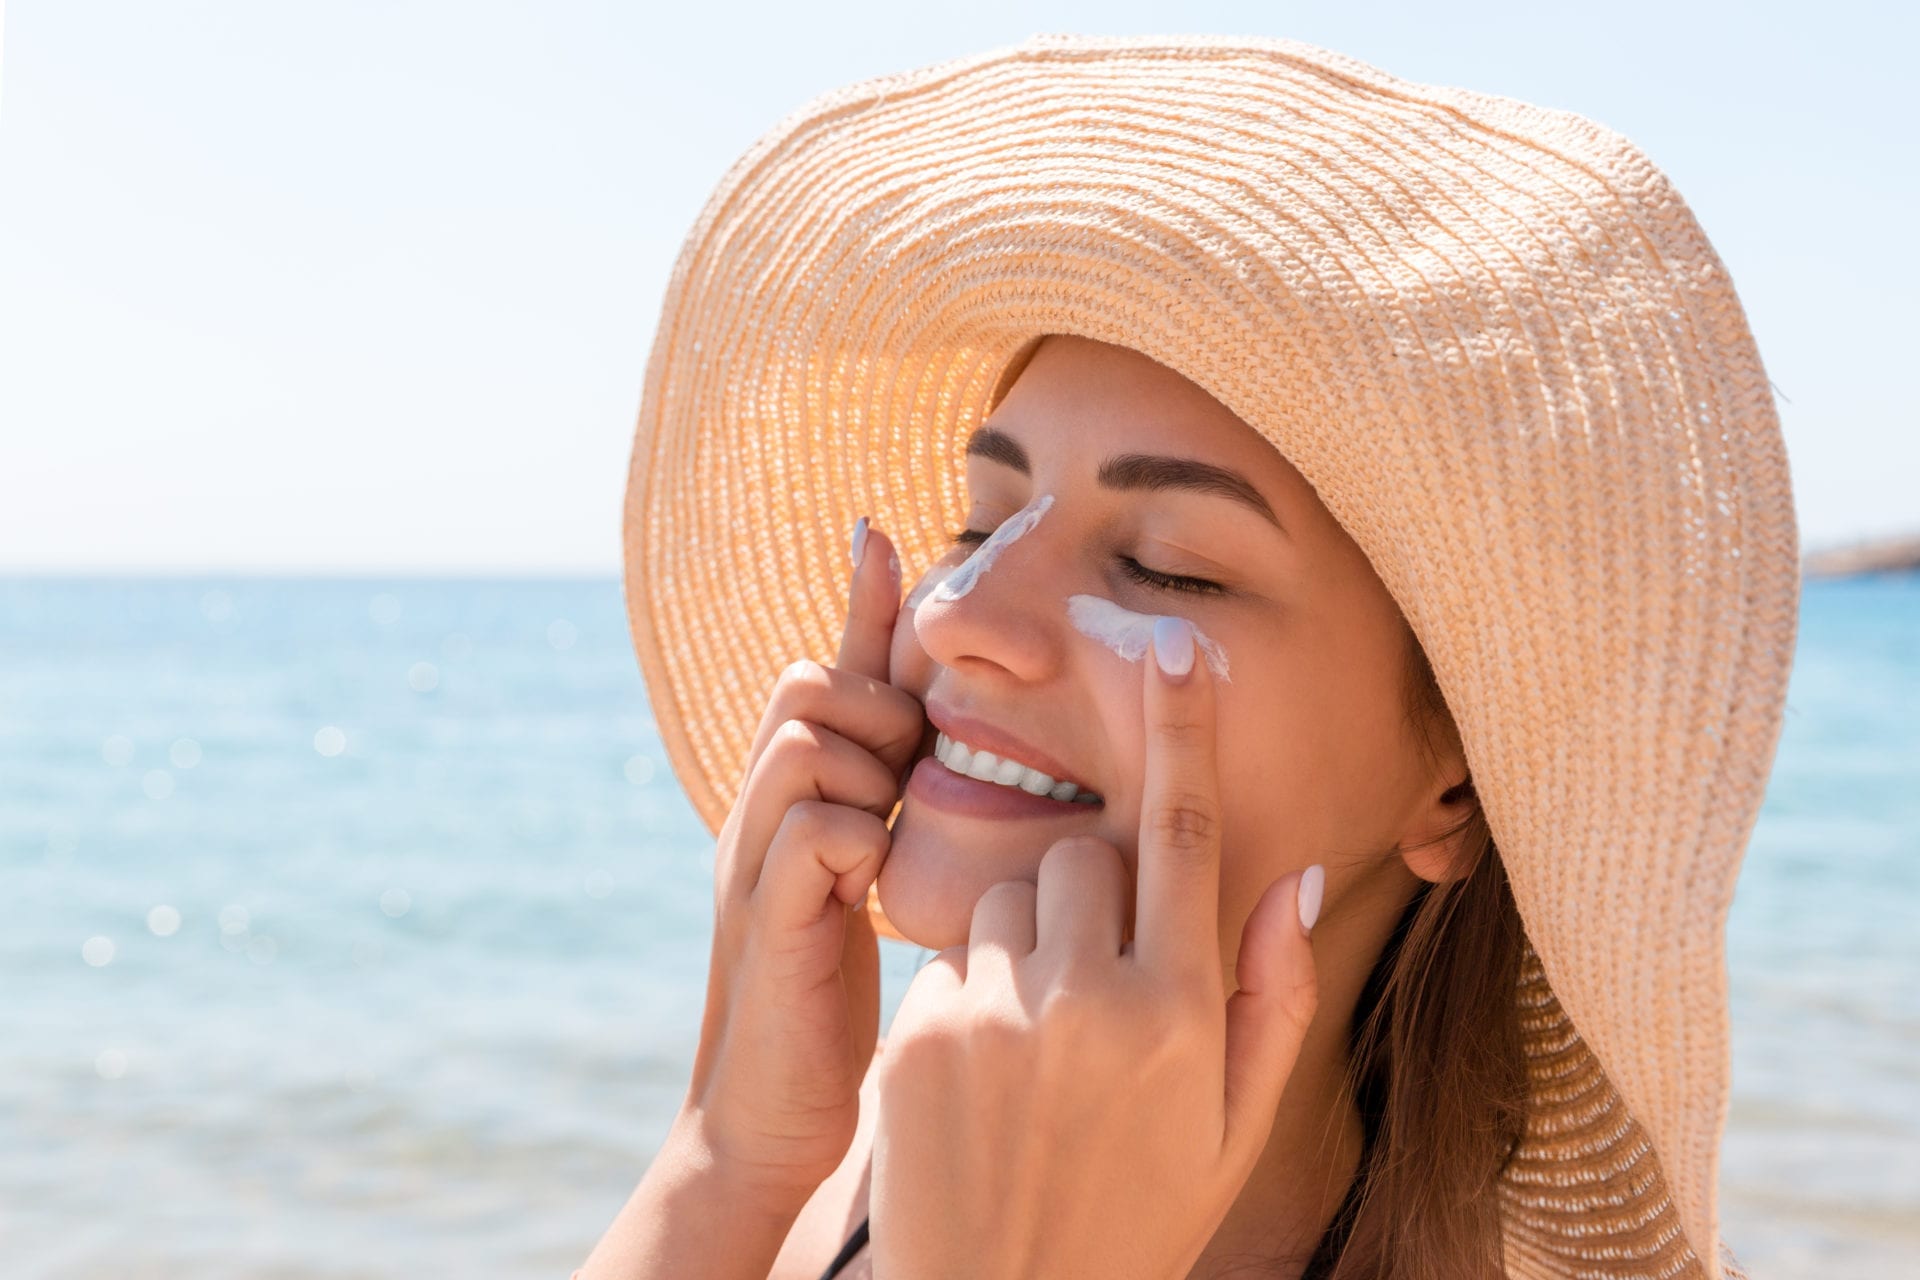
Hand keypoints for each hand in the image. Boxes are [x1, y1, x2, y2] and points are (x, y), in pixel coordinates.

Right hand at [680, 519, 925, 1206]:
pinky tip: (871, 889)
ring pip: (805, 739)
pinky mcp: (764, 919)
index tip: (883, 528)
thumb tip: (937, 746)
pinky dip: (852, 839)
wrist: (770, 1121)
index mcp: (795, 800)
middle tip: (903, 776)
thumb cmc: (833, 1002)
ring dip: (865, 768)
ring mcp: (753, 861)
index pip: (825, 672)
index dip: (858, 603)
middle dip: (871, 707)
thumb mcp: (869, 886)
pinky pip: (811, 827)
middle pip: (807, 682)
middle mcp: (761, 813)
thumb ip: (890, 810)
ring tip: (886, 833)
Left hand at [870, 616, 1321, 1278]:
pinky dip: (970, 991)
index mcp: (1182, 1015)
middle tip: (1093, 984)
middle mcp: (1092, 1002)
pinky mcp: (920, 1033)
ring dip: (1026, 941)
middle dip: (1091, 894)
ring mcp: (998, 1015)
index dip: (1183, 730)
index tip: (1174, 645)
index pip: (1186, 835)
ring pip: (1008, 897)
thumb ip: (1274, 997)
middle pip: (1083, 857)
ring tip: (1034, 1048)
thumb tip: (1297, 874)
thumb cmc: (1138, 1216)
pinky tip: (982, 1078)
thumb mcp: (1233, 1128)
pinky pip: (951, 955)